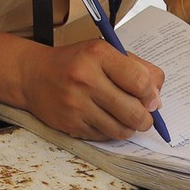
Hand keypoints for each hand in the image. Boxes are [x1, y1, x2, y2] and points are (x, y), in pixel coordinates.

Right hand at [15, 39, 163, 140]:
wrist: (32, 75)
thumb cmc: (75, 62)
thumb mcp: (104, 52)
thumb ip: (136, 68)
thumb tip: (157, 99)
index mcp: (98, 55)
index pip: (140, 81)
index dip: (152, 95)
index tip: (152, 99)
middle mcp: (85, 79)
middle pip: (134, 112)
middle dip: (146, 118)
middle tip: (144, 115)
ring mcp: (76, 104)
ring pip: (121, 129)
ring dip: (130, 127)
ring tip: (125, 118)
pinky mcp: (70, 124)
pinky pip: (104, 136)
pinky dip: (110, 131)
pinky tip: (104, 119)